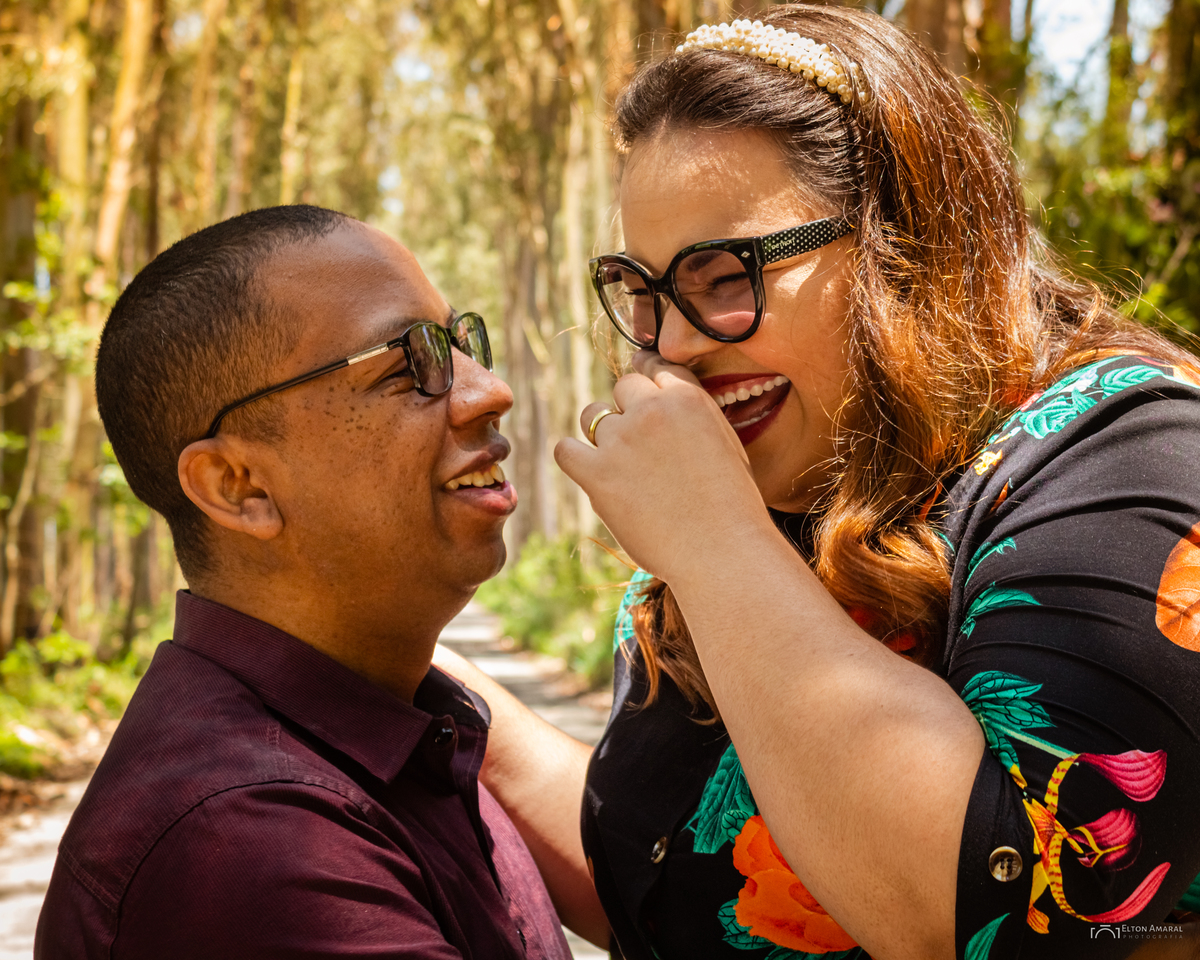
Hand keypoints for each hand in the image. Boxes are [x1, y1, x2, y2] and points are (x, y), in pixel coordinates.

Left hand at [555, 351, 766, 579]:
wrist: (723, 550)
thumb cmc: (732, 508)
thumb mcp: (727, 445)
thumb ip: (695, 420)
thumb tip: (667, 409)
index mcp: (689, 399)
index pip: (656, 367)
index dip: (647, 381)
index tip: (641, 394)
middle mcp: (652, 410)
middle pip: (623, 387)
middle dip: (628, 410)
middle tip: (639, 446)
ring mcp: (622, 440)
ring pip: (592, 415)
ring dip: (601, 434)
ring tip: (621, 466)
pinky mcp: (597, 473)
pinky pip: (566, 450)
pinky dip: (574, 458)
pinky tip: (591, 474)